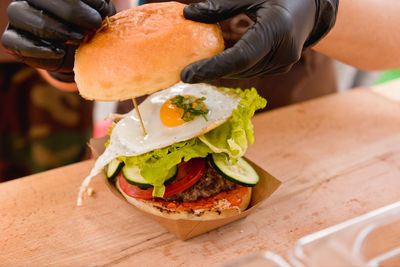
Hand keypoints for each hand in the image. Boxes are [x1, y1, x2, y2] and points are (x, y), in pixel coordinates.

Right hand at [1, 0, 114, 80]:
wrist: (78, 52)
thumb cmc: (89, 26)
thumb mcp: (98, 13)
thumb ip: (98, 6)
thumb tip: (103, 6)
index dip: (81, 1)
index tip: (102, 10)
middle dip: (71, 12)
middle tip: (93, 25)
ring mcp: (18, 17)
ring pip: (19, 13)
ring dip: (54, 28)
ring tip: (79, 39)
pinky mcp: (13, 40)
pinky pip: (12, 42)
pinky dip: (37, 48)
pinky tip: (60, 52)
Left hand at [181, 0, 337, 82]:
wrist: (311, 6)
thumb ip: (221, 6)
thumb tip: (188, 14)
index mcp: (277, 28)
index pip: (239, 57)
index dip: (211, 68)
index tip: (187, 75)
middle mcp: (283, 51)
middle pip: (240, 69)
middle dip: (212, 71)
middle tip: (186, 72)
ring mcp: (284, 62)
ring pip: (245, 73)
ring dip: (222, 71)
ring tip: (198, 68)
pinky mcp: (281, 67)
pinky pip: (252, 71)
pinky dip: (234, 67)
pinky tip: (218, 63)